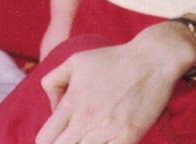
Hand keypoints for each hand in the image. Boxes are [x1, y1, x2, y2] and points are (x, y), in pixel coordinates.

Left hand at [36, 25, 194, 143]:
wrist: (151, 61)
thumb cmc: (112, 60)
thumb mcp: (74, 61)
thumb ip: (53, 82)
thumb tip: (53, 108)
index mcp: (70, 104)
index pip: (44, 139)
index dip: (45, 141)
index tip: (54, 137)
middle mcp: (86, 121)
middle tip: (71, 137)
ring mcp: (108, 131)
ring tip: (86, 137)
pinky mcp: (128, 138)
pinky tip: (102, 140)